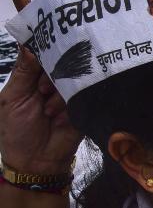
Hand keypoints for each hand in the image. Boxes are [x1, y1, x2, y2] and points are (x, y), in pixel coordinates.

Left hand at [0, 48, 80, 173]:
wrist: (36, 162)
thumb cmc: (17, 130)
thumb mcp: (13, 98)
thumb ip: (23, 72)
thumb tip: (27, 44)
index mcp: (33, 77)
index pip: (42, 54)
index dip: (43, 53)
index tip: (44, 55)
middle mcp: (53, 83)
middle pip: (61, 65)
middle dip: (51, 78)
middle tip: (41, 92)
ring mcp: (70, 95)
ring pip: (72, 81)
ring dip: (58, 97)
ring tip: (48, 113)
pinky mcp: (84, 108)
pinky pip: (84, 98)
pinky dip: (70, 108)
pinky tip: (59, 119)